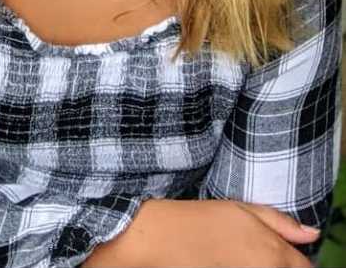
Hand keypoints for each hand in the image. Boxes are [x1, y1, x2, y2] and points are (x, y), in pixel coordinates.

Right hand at [85, 198, 317, 267]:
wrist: (160, 241)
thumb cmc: (199, 220)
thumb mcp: (241, 209)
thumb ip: (280, 222)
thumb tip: (311, 235)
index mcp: (274, 255)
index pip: (304, 267)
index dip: (294, 258)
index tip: (280, 250)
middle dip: (279, 263)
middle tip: (251, 252)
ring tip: (238, 257)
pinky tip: (227, 263)